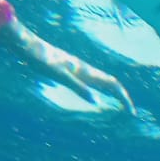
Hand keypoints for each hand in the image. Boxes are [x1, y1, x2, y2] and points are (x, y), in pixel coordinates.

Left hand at [16, 29, 133, 111]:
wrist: (29, 47)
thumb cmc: (43, 60)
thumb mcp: (60, 76)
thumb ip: (79, 88)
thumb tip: (97, 102)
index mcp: (87, 72)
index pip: (114, 85)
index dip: (125, 98)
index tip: (131, 112)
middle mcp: (87, 70)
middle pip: (112, 84)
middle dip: (123, 98)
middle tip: (129, 113)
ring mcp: (80, 70)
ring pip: (103, 82)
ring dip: (114, 94)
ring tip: (118, 108)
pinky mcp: (72, 71)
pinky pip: (93, 82)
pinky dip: (101, 91)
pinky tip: (97, 97)